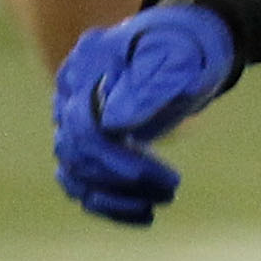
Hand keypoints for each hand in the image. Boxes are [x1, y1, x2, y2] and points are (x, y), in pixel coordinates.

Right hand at [53, 1, 237, 224]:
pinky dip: (106, 203)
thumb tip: (114, 126)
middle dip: (123, 180)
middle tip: (171, 190)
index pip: (85, 126)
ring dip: (114, 196)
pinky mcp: (85, 139)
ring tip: (156, 206)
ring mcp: (74, 115)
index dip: (119, 160)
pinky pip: (80, 180)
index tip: (165, 178)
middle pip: (76, 151)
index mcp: (89, 64)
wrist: (188, 45)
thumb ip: (150, 87)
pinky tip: (142, 215)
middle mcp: (71, 90)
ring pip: (74, 170)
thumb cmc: (189, 49)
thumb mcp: (181, 61)